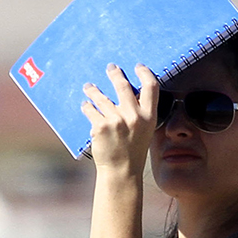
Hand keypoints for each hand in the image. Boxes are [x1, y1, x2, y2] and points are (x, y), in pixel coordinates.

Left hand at [79, 64, 155, 178]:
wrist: (121, 172)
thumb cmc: (133, 151)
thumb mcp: (144, 131)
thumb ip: (139, 113)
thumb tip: (129, 93)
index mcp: (148, 117)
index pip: (151, 87)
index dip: (145, 73)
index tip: (138, 66)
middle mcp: (134, 116)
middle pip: (123, 85)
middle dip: (115, 73)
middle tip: (110, 67)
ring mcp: (116, 120)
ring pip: (101, 97)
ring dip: (93, 90)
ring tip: (89, 87)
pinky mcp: (100, 126)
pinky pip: (90, 110)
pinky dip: (87, 106)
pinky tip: (85, 105)